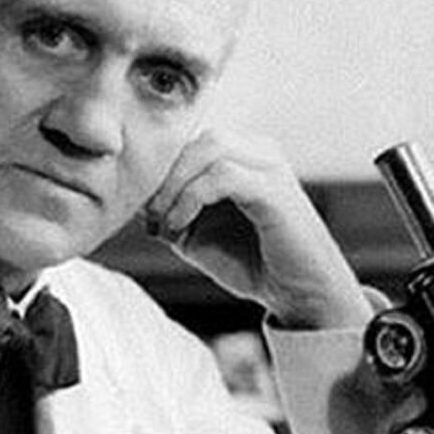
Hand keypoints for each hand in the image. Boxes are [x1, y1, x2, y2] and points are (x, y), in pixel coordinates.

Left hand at [146, 128, 371, 328]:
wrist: (298, 295)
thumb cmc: (252, 263)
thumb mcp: (197, 235)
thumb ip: (169, 212)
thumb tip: (134, 201)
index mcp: (243, 155)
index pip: (191, 142)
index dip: (161, 172)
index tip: (145, 213)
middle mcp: (259, 151)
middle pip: (197, 138)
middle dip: (165, 175)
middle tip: (151, 215)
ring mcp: (270, 167)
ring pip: (209, 147)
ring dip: (175, 185)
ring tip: (167, 223)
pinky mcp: (274, 190)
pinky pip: (222, 176)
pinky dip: (191, 198)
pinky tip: (180, 226)